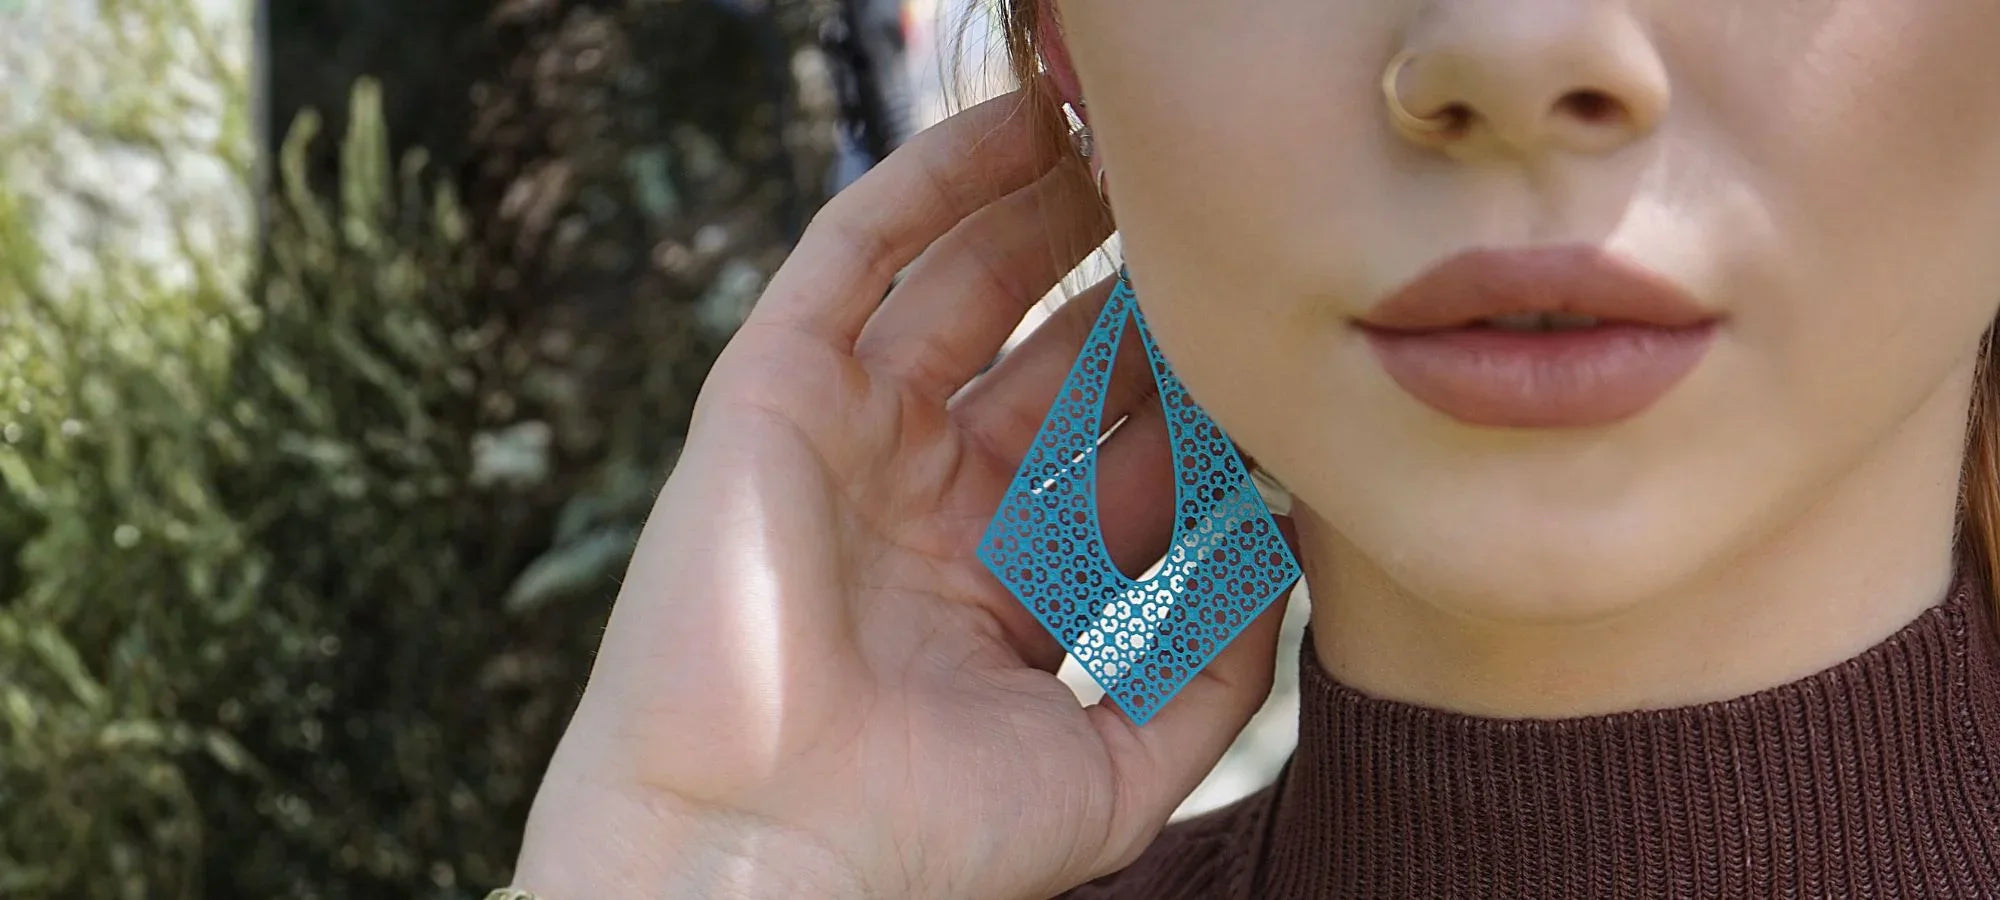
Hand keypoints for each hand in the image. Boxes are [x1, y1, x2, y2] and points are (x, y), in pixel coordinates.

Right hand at [510, 87, 1296, 899]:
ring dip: (1037, 212)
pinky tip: (1016, 129)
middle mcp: (925, 505)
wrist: (753, 853)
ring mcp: (846, 443)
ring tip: (1125, 145)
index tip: (1272, 345)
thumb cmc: (924, 839)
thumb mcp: (1112, 771)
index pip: (1121, 468)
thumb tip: (1281, 564)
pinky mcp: (770, 394)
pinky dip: (926, 186)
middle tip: (1212, 224)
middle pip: (1048, 368)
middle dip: (1130, 300)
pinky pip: (852, 260)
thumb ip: (1207, 676)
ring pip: (955, 292)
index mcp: (999, 589)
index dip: (1200, 407)